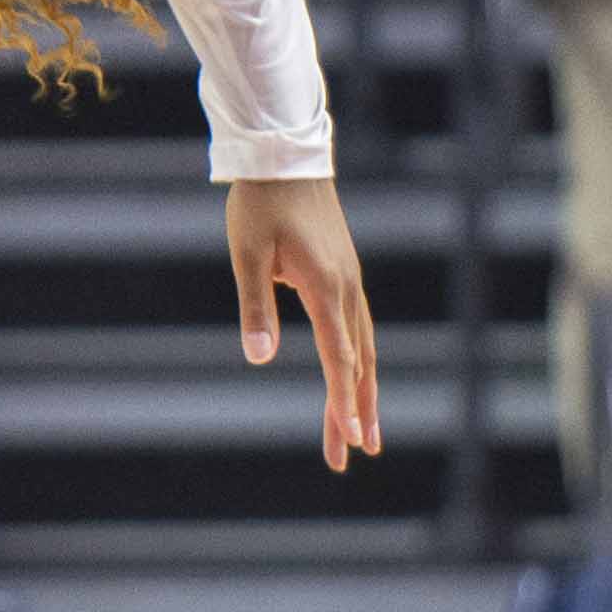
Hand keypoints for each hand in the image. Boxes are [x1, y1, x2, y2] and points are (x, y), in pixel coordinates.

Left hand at [226, 175, 379, 466]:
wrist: (286, 156)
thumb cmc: (261, 204)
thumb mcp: (247, 254)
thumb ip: (255, 307)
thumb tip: (261, 359)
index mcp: (326, 288)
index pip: (339, 358)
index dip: (344, 402)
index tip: (351, 439)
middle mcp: (347, 289)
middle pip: (357, 363)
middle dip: (357, 411)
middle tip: (356, 455)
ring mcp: (350, 282)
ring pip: (364, 348)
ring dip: (363, 391)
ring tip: (365, 432)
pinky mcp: (344, 274)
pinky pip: (359, 329)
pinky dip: (359, 362)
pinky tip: (353, 379)